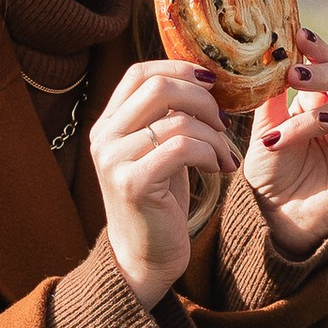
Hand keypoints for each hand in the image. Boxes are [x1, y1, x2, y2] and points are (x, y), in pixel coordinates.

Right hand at [90, 58, 238, 308]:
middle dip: (202, 100)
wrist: (142, 259)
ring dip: (213, 135)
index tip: (212, 83)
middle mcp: (103, 137)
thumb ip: (167, 117)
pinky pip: (182, 149)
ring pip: (177, 120)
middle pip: (158, 87)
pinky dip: (209, 154)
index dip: (179, 68)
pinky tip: (218, 169)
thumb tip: (203, 79)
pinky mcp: (133, 183)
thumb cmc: (158, 202)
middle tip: (223, 123)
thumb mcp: (159, 151)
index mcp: (107, 123)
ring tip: (224, 155)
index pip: (139, 72)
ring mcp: (114, 160)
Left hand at [246, 29, 327, 258]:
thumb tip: (263, 58)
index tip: (296, 34)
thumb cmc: (271, 177)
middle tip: (294, 72)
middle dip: (323, 66)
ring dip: (319, 107)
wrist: (278, 223)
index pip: (325, 64)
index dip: (316, 47)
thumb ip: (268, 99)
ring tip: (289, 122)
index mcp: (317, 101)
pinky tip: (321, 124)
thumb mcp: (262, 132)